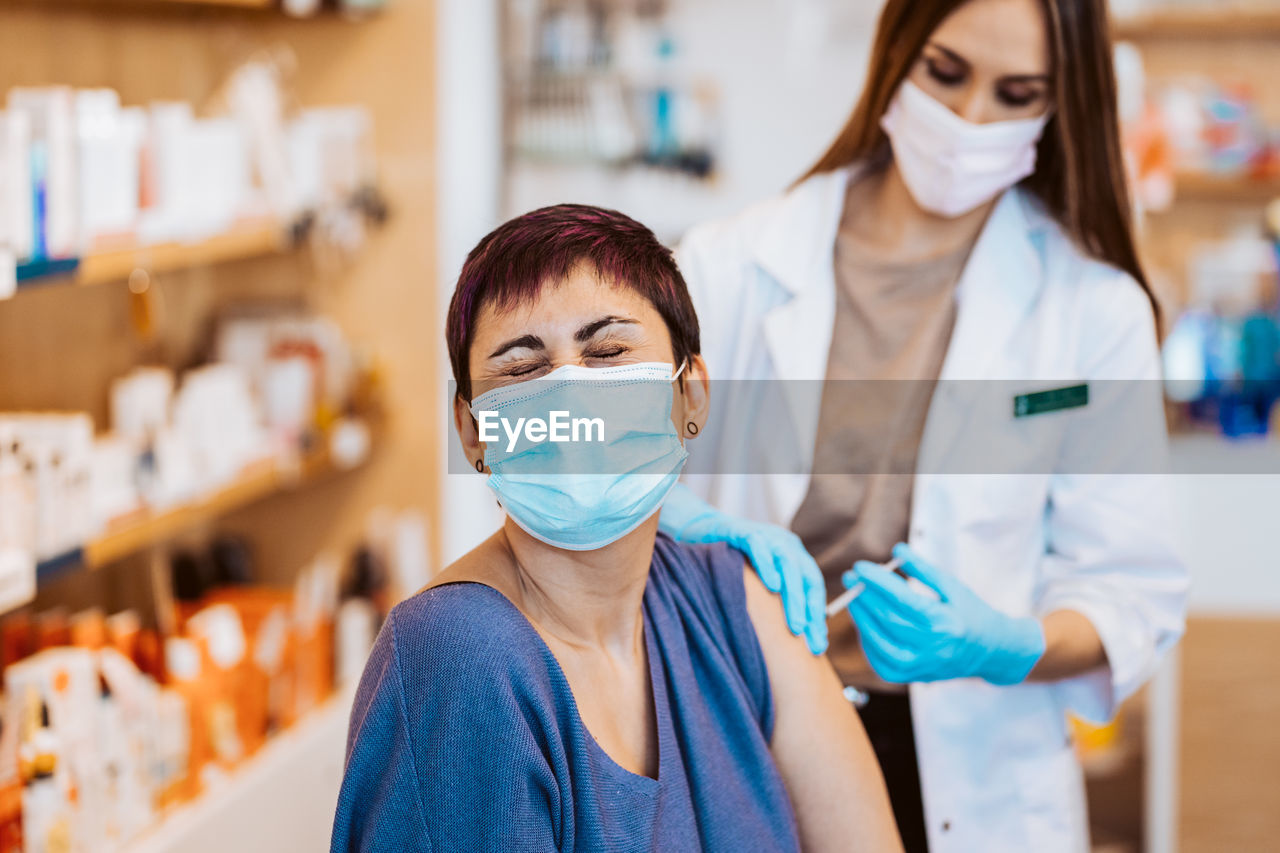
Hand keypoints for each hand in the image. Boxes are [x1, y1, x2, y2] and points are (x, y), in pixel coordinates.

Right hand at [661, 485, 827, 654]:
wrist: (700, 533)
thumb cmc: (731, 564)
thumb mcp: (759, 583)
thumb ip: (777, 600)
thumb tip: (797, 636)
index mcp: (793, 556)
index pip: (813, 586)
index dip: (816, 616)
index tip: (818, 646)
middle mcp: (784, 544)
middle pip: (805, 577)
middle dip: (808, 611)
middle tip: (808, 640)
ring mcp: (765, 535)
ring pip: (786, 563)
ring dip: (793, 595)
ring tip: (796, 625)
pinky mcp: (742, 531)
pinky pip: (758, 546)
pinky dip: (766, 565)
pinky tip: (773, 585)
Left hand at [841, 543, 1043, 685]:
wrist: (993, 651)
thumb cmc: (972, 613)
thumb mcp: (953, 587)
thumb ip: (923, 569)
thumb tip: (896, 550)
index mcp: (944, 623)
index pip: (901, 600)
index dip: (876, 582)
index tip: (859, 566)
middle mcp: (932, 648)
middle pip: (887, 621)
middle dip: (864, 597)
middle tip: (850, 578)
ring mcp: (922, 667)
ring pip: (879, 644)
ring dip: (861, 619)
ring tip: (853, 598)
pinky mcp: (914, 678)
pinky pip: (882, 663)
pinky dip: (868, 643)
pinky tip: (864, 623)